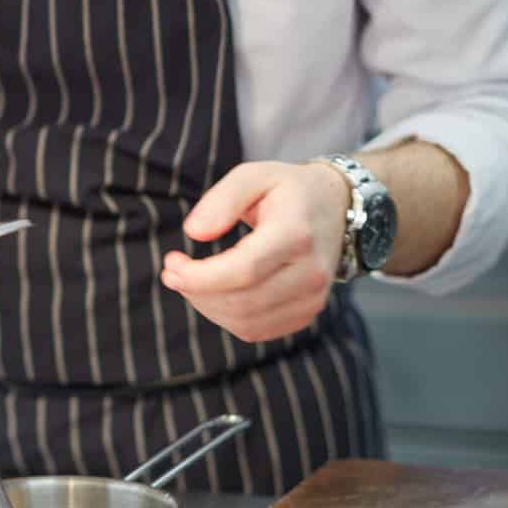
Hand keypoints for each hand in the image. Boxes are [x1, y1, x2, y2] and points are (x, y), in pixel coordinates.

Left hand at [161, 161, 349, 342]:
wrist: (337, 209)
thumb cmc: (288, 190)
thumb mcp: (254, 176)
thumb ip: (221, 200)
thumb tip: (193, 232)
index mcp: (296, 233)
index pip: (243, 270)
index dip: (199, 276)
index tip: (171, 264)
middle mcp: (311, 271)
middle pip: (241, 301)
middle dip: (195, 291)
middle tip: (173, 272)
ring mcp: (313, 297)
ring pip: (245, 322)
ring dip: (207, 306)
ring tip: (192, 281)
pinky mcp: (307, 313)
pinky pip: (256, 331)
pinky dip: (226, 318)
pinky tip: (216, 294)